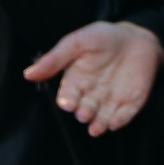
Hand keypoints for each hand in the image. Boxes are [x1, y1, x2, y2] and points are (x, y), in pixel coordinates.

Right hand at [23, 20, 161, 136]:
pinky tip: (115, 123)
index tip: (67, 103)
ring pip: (102, 118)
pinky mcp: (131, 103)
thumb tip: (27, 74)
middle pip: (84, 110)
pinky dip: (120, 121)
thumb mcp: (77, 42)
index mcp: (76, 82)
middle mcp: (91, 95)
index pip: (68, 97)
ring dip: (99, 124)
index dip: (67, 101)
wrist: (136, 36)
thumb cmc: (103, 37)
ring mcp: (111, 100)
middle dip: (83, 113)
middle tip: (83, 113)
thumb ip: (54, 59)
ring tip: (96, 128)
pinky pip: (125, 116)